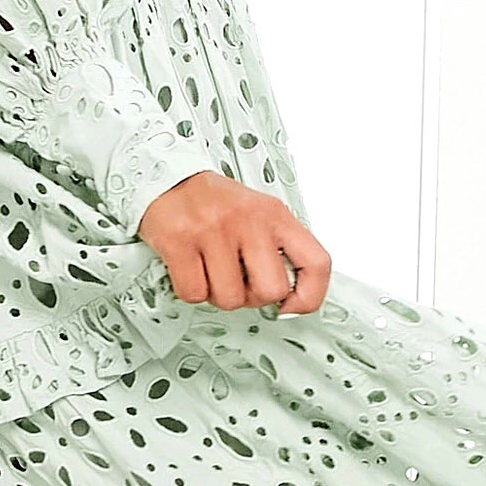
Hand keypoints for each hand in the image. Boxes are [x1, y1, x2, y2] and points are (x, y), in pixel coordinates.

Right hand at [139, 171, 331, 314]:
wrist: (169, 180)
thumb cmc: (217, 205)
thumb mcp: (260, 216)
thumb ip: (278, 251)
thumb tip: (289, 300)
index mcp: (276, 216)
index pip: (316, 264)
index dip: (309, 297)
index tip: (291, 306)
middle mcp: (249, 221)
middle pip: (271, 291)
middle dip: (253, 298)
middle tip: (240, 283)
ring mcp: (213, 231)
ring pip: (230, 299)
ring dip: (218, 295)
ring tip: (211, 271)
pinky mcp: (179, 242)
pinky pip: (194, 293)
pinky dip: (191, 291)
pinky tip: (191, 269)